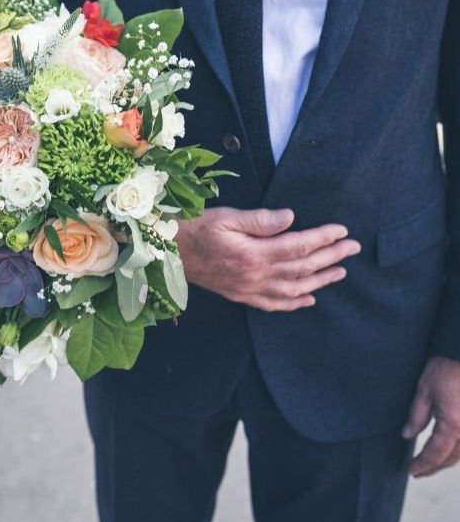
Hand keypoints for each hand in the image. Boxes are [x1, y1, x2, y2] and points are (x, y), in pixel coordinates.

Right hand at [175, 207, 360, 311]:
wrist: (168, 253)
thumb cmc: (194, 228)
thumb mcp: (225, 216)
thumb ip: (259, 219)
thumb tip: (291, 217)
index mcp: (253, 253)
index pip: (298, 246)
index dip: (323, 238)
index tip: (342, 230)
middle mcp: (255, 275)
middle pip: (302, 268)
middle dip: (331, 257)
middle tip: (353, 249)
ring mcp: (248, 289)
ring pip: (293, 289)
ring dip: (320, 281)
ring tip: (340, 272)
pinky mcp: (240, 295)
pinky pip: (273, 304)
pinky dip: (294, 303)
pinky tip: (309, 298)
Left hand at [403, 356, 459, 476]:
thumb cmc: (444, 369)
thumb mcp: (424, 391)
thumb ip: (416, 416)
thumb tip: (407, 436)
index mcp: (452, 425)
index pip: (435, 454)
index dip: (422, 465)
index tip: (410, 470)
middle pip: (451, 459)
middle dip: (433, 467)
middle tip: (417, 472)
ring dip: (445, 461)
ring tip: (428, 464)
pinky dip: (456, 451)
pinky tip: (445, 451)